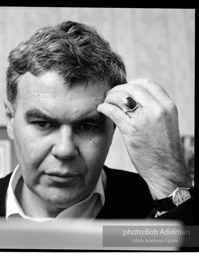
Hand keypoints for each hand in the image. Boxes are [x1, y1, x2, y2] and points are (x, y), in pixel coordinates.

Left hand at [97, 78, 191, 198]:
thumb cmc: (162, 148)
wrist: (165, 170)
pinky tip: (101, 109)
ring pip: (121, 97)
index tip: (124, 88)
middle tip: (110, 94)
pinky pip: (113, 112)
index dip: (132, 83)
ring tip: (105, 102)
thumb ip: (152, 108)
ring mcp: (144, 119)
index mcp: (167, 106)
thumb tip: (132, 97)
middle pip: (132, 87)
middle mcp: (158, 110)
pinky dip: (104, 108)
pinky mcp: (131, 130)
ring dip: (109, 97)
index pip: (147, 83)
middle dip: (118, 88)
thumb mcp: (165, 122)